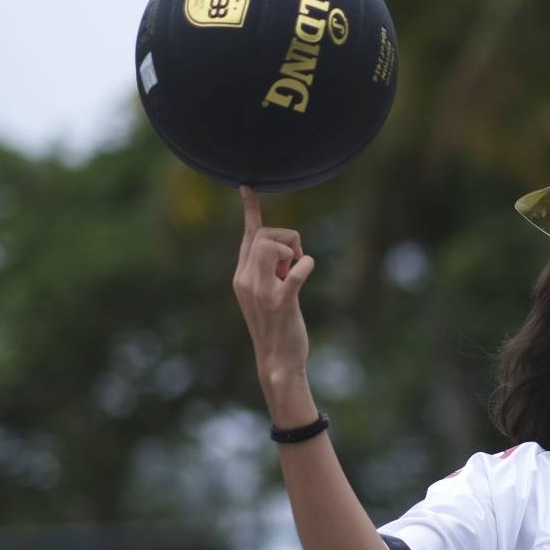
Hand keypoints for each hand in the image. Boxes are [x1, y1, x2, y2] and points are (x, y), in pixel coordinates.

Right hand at [232, 185, 314, 386]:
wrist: (276, 362)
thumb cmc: (276, 326)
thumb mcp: (266, 293)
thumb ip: (268, 270)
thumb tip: (285, 249)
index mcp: (241, 276)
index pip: (247, 236)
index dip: (251, 210)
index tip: (247, 187)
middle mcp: (246, 280)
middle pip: (264, 235)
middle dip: (287, 239)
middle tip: (295, 263)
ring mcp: (262, 292)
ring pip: (273, 246)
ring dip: (293, 251)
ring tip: (295, 272)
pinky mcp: (281, 303)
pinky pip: (296, 271)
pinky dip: (306, 265)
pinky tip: (308, 270)